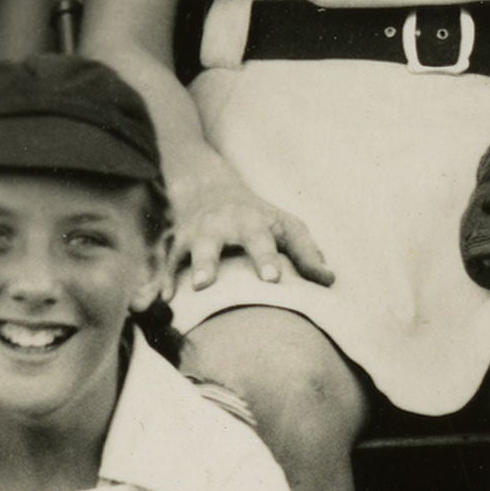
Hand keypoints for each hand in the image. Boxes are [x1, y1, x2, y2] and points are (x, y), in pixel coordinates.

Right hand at [167, 161, 334, 296]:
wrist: (213, 191)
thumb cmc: (261, 219)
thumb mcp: (287, 227)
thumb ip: (306, 253)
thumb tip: (329, 281)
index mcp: (254, 222)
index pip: (262, 239)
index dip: (265, 258)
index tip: (271, 278)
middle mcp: (222, 225)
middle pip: (215, 241)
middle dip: (210, 260)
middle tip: (206, 283)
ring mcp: (197, 234)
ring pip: (187, 249)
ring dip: (185, 268)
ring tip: (185, 290)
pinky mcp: (177, 245)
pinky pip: (167, 262)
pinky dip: (163, 279)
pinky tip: (160, 299)